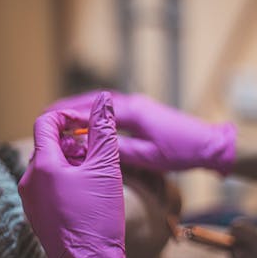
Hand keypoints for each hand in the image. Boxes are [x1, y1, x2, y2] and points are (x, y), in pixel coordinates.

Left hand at [19, 92, 133, 257]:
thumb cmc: (98, 217)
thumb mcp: (106, 167)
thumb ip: (103, 129)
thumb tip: (102, 100)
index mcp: (42, 165)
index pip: (45, 122)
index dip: (68, 116)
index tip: (89, 123)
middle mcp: (30, 180)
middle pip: (49, 144)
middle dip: (75, 141)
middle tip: (99, 152)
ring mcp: (31, 199)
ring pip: (50, 165)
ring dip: (73, 160)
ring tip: (96, 174)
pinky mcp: (38, 213)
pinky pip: (49, 184)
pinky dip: (67, 178)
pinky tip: (87, 191)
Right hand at [47, 90, 236, 173]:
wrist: (208, 144)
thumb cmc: (180, 152)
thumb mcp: (148, 157)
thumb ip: (118, 151)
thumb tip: (91, 146)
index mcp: (132, 112)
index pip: (93, 112)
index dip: (70, 116)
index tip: (50, 118)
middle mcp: (133, 103)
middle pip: (95, 100)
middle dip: (71, 106)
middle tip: (48, 112)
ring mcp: (139, 104)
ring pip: (103, 103)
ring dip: (82, 106)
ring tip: (62, 114)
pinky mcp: (143, 110)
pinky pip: (113, 107)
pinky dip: (96, 111)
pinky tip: (89, 120)